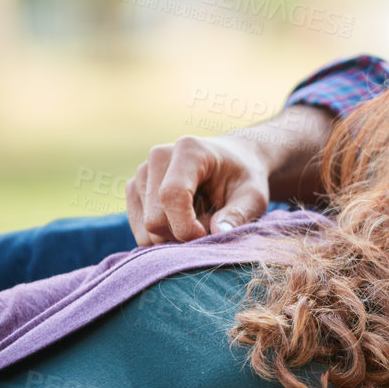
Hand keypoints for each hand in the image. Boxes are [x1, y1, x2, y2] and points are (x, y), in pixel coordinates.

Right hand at [125, 105, 336, 246]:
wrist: (233, 161)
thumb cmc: (244, 178)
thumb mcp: (254, 196)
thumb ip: (239, 214)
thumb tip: (218, 232)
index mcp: (189, 150)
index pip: (172, 196)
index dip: (187, 227)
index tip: (209, 235)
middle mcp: (158, 157)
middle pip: (155, 219)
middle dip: (182, 236)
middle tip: (209, 227)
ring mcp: (142, 172)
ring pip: (145, 229)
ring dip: (173, 236)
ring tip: (198, 219)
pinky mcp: (134, 188)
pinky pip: (140, 230)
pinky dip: (163, 234)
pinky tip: (183, 219)